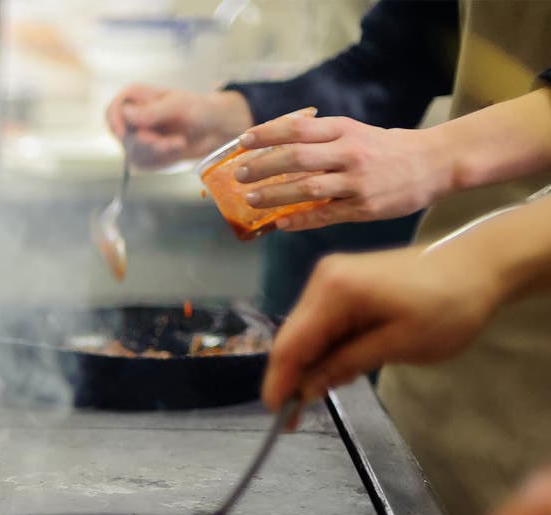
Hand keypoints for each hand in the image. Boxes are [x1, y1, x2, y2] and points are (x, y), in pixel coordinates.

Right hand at [105, 85, 251, 169]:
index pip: (113, 109)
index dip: (114, 120)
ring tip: (178, 143)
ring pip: (132, 151)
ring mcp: (138, 138)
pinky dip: (161, 159)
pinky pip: (143, 162)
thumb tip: (126, 114)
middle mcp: (134, 118)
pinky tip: (176, 149)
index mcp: (138, 98)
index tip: (124, 133)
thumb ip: (151, 111)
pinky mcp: (146, 155)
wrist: (214, 129)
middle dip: (144, 141)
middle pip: (121, 134)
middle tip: (166, 143)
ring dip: (156, 151)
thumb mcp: (178, 105)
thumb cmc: (198, 109)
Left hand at [235, 114, 449, 229]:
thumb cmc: (389, 148)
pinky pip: (324, 215)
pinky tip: (278, 223)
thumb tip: (279, 145)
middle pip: (296, 157)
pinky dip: (299, 220)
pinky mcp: (364, 208)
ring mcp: (357, 182)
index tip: (242, 142)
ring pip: (306, 188)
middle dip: (263, 166)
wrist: (436, 163)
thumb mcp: (357, 132)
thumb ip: (323, 137)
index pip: (298, 128)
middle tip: (240, 174)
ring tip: (250, 201)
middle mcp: (350, 153)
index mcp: (346, 130)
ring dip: (274, 195)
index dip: (266, 134)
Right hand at [261, 245, 499, 410]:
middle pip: (293, 338)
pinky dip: (325, 348)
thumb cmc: (448, 305)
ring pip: (305, 332)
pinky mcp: (343, 282)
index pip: (291, 345)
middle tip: (299, 416)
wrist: (480, 265)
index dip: (279, 382)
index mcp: (334, 291)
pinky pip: (321, 322)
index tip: (277, 416)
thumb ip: (346, 365)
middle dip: (294, 376)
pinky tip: (339, 366)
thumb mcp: (399, 344)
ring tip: (329, 389)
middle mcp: (323, 279)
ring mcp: (331, 278)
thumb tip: (307, 389)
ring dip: (311, 364)